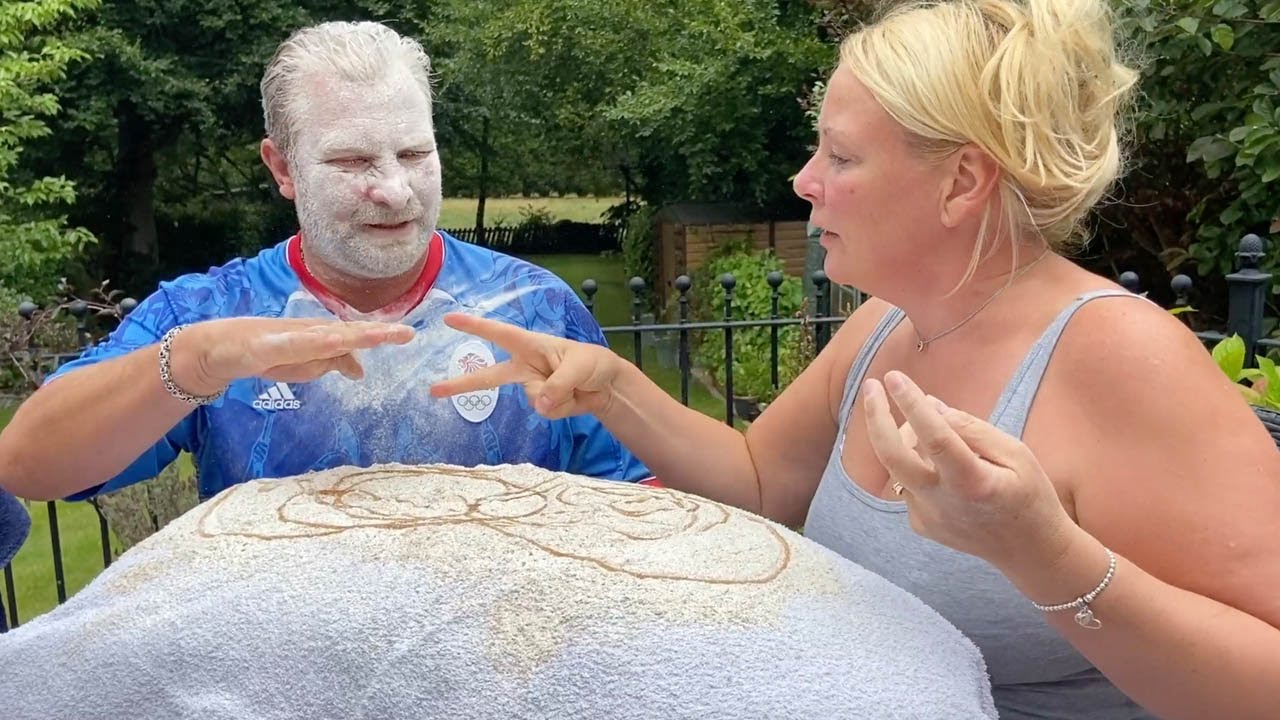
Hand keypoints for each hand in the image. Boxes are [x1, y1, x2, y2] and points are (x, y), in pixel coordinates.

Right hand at [170, 317, 415, 394]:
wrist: (222, 348)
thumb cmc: (269, 353)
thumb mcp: (307, 365)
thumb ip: (332, 363)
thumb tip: (359, 371)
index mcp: (322, 336)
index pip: (357, 335)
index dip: (382, 335)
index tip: (410, 335)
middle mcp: (309, 331)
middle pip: (346, 332)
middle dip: (375, 333)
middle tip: (405, 334)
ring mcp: (287, 336)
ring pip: (322, 336)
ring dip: (348, 336)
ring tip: (373, 336)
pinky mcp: (263, 346)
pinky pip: (287, 345)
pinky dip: (306, 343)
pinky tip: (324, 341)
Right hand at [429, 312, 620, 417]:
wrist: (607, 386)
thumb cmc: (592, 363)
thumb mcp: (579, 367)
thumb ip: (557, 384)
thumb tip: (539, 406)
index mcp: (530, 345)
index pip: (498, 333)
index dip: (474, 326)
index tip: (449, 319)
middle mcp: (525, 365)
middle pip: (489, 376)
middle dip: (461, 384)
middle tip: (433, 390)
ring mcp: (531, 386)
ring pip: (532, 398)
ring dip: (556, 396)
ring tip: (574, 386)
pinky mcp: (541, 404)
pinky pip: (544, 411)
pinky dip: (561, 408)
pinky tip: (572, 398)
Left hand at [862, 370, 1077, 572]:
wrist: (1028, 552)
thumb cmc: (1029, 496)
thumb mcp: (1016, 454)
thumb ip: (972, 429)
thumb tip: (931, 405)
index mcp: (973, 483)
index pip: (934, 437)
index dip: (911, 404)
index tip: (894, 378)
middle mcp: (943, 503)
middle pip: (893, 456)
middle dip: (875, 417)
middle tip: (872, 386)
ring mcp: (927, 517)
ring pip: (899, 465)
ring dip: (906, 439)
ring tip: (932, 430)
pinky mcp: (920, 524)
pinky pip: (908, 482)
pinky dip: (918, 464)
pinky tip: (943, 468)